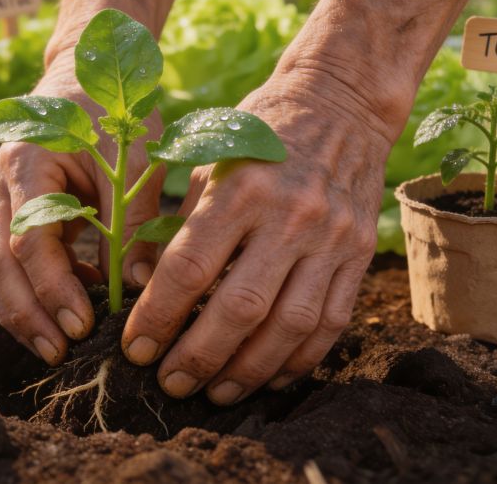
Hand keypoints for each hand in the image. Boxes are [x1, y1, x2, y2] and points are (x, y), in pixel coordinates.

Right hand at [0, 56, 164, 364]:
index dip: (53, 287)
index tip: (84, 324)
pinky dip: (26, 292)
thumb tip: (137, 288)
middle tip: (61, 352)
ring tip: (56, 346)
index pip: (29, 239)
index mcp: (27, 159)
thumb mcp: (134, 156)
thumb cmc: (112, 111)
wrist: (80, 74)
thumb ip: (134, 220)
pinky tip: (65, 309)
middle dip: (25, 314)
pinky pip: (0, 261)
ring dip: (17, 312)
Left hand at [121, 68, 392, 403]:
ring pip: (289, 327)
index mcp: (241, 188)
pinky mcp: (361, 255)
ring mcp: (332, 238)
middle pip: (240, 308)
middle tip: (169, 384)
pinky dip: (299, 360)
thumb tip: (145, 288)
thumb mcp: (209, 159)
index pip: (190, 269)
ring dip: (248, 370)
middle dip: (198, 357)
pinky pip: (331, 323)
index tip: (135, 348)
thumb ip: (182, 222)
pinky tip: (268, 379)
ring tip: (214, 393)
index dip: (158, 317)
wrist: (340, 103)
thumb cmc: (258, 130)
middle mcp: (290, 216)